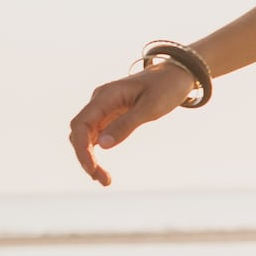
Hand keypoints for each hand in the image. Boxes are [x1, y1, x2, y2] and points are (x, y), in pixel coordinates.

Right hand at [68, 62, 197, 185]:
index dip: (82, 149)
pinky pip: (96, 135)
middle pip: (79, 132)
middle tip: (102, 180)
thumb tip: (102, 145)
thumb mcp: (151, 107)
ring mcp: (103, 108)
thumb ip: (127, 124)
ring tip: (103, 179)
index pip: (81, 124)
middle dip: (85, 157)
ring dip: (89, 157)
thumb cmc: (166, 87)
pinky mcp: (110, 115)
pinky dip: (96, 152)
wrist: (176, 75)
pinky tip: (101, 168)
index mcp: (106, 95)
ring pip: (85, 136)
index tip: (92, 169)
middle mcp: (99, 101)